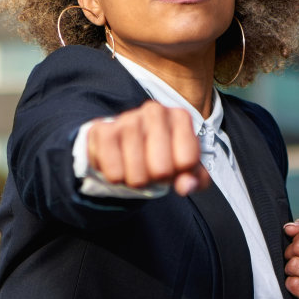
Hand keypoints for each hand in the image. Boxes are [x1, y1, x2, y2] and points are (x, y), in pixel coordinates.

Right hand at [87, 103, 209, 196]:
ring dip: (135, 181)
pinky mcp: (102, 130)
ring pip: (136, 175)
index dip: (180, 174)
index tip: (174, 167)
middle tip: (151, 171)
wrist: (125, 143)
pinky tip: (118, 166)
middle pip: (161, 170)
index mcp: (180, 117)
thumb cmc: (161, 154)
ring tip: (135, 169)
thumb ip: (196, 179)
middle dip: (156, 180)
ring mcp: (127, 118)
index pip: (187, 161)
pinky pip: (113, 172)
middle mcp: (155, 111)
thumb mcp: (187, 168)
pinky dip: (116, 178)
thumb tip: (186, 186)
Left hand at [283, 219, 298, 298]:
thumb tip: (290, 226)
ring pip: (294, 265)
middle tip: (292, 263)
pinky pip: (292, 284)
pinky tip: (297, 290)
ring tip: (296, 276)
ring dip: (288, 271)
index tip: (296, 246)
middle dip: (289, 253)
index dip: (296, 237)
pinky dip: (289, 285)